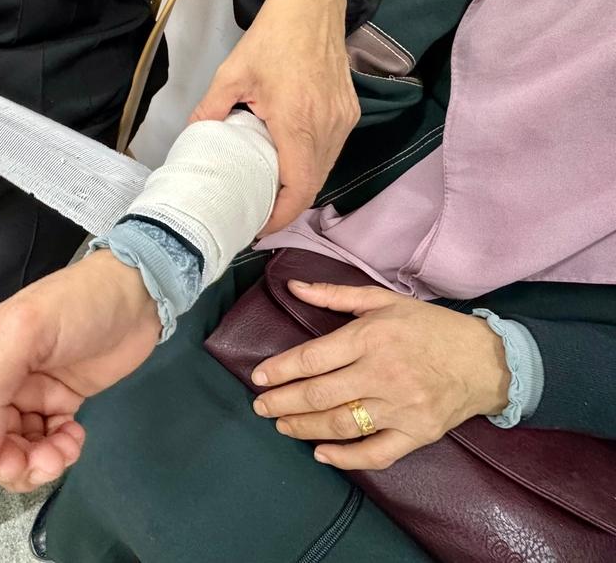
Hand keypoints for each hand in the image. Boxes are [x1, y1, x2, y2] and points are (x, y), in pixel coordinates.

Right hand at [0, 251, 160, 491]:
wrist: (137, 295)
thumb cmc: (77, 305)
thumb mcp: (23, 337)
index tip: (8, 462)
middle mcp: (0, 379)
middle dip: (14, 461)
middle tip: (46, 462)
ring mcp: (33, 392)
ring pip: (18, 447)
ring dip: (39, 460)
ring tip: (66, 450)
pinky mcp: (62, 401)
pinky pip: (48, 440)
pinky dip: (59, 449)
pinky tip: (76, 435)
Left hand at [191, 0, 358, 233]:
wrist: (313, 3)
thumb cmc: (272, 37)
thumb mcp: (231, 73)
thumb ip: (210, 110)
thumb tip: (193, 139)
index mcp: (297, 122)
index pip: (297, 189)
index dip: (280, 216)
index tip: (259, 226)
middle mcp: (327, 126)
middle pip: (312, 186)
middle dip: (286, 206)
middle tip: (258, 214)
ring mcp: (343, 120)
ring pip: (325, 170)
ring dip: (300, 186)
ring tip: (271, 193)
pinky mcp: (349, 112)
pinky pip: (332, 151)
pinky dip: (312, 165)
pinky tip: (289, 163)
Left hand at [250, 282, 510, 470]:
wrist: (487, 360)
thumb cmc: (430, 327)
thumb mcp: (383, 300)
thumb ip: (335, 296)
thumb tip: (293, 287)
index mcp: (372, 337)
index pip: (313, 358)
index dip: (280, 370)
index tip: (258, 378)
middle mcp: (383, 373)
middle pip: (320, 394)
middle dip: (283, 402)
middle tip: (261, 406)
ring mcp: (401, 407)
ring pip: (341, 424)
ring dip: (304, 428)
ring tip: (282, 425)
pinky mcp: (417, 434)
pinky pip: (375, 453)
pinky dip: (345, 457)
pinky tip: (321, 453)